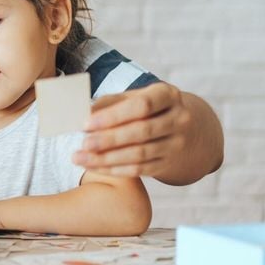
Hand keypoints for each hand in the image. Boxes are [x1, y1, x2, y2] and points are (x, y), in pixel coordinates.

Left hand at [73, 82, 190, 177]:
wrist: (183, 130)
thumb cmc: (148, 109)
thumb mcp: (133, 97)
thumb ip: (110, 103)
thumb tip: (84, 112)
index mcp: (168, 95)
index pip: (142, 105)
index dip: (113, 116)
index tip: (87, 124)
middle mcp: (178, 119)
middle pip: (141, 131)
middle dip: (108, 139)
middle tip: (83, 144)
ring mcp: (176, 144)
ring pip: (139, 154)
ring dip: (106, 158)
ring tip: (81, 158)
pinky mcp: (168, 164)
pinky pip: (140, 169)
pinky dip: (114, 169)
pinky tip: (95, 167)